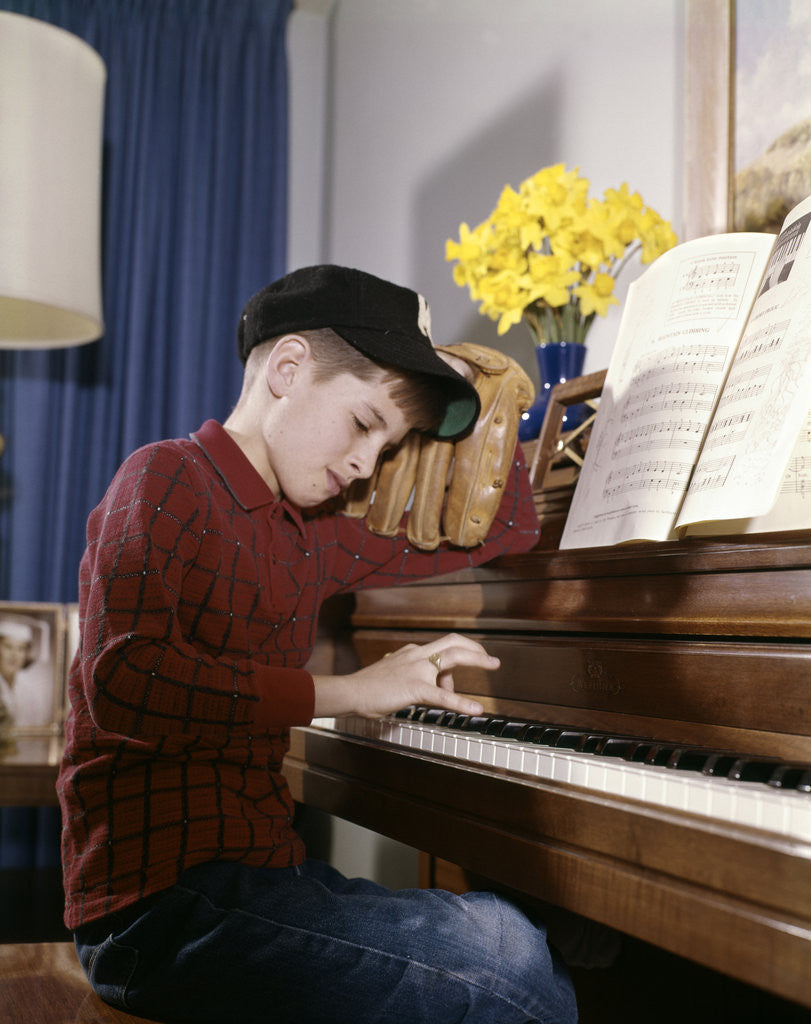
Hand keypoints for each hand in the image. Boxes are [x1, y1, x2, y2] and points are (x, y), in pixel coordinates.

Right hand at [312, 633, 493, 719]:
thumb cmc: (367, 688)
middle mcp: (417, 655)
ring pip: (454, 658)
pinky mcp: (415, 688)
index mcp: (412, 652)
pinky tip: (475, 710)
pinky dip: (463, 702)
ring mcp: (417, 670)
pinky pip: (444, 696)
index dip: (458, 654)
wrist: (350, 692)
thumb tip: (428, 688)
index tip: (470, 661)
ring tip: (493, 666)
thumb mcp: (392, 675)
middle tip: (491, 658)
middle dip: (475, 647)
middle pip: (453, 642)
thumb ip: (411, 677)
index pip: (441, 648)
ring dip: (477, 660)